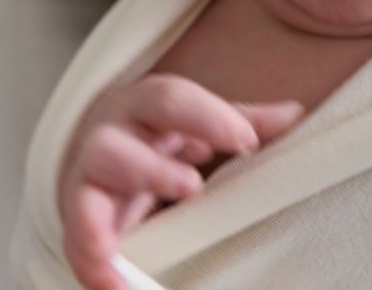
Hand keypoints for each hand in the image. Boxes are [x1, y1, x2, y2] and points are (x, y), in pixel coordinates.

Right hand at [57, 73, 304, 289]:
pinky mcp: (78, 218)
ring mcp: (88, 179)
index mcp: (146, 105)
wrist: (102, 152)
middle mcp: (111, 137)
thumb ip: (240, 121)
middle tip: (191, 189)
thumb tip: (296, 114)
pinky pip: (74, 242)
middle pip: (116, 147)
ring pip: (84, 196)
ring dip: (101, 225)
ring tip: (121, 256)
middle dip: (150, 170)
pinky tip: (114, 287)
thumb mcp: (198, 123)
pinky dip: (92, 265)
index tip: (247, 142)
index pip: (170, 100)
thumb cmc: (162, 134)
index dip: (208, 118)